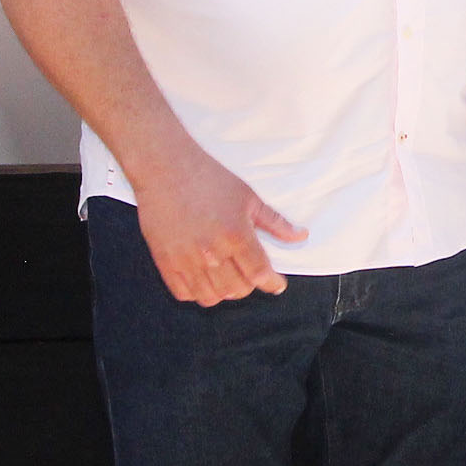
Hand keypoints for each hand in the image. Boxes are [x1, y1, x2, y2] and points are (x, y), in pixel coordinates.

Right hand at [134, 152, 308, 305]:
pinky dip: (198, 292)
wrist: (165, 169)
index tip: (277, 284)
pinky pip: (185, 293)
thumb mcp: (248, 197)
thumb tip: (299, 235)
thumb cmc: (207, 178)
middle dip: (250, 285)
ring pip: (212, 296)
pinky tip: (204, 278)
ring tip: (228, 277)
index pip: (260, 274)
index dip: (272, 283)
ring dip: (225, 291)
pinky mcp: (166, 262)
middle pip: (238, 289)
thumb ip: (275, 222)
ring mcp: (186, 260)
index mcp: (236, 235)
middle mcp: (211, 252)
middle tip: (250, 274)